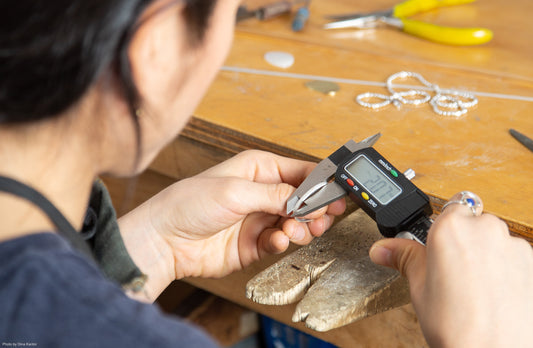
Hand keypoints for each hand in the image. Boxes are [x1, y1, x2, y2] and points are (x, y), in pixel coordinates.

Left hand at [147, 150, 344, 278]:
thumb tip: (306, 197)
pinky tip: (276, 241)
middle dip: (316, 209)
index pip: (301, 171)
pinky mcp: (255, 243)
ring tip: (293, 231)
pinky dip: (284, 243)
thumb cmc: (189, 204)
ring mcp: (260, 218)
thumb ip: (275, 195)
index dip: (322, 183)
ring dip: (302, 228)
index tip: (338, 195)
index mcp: (259, 168)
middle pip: (305, 199)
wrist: (165, 241)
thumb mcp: (235, 191)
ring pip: (298, 222)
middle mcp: (262, 192)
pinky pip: (282, 242)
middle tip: (320, 218)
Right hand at [369, 193, 532, 346]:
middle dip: (462, 242)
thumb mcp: (419, 288)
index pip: (444, 210)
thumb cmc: (458, 326)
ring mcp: (512, 245)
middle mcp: (485, 228)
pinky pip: (512, 257)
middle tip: (450, 271)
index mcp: (451, 227)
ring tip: (472, 288)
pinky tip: (492, 293)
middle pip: (471, 223)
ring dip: (484, 255)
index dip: (439, 230)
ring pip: (493, 240)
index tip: (434, 246)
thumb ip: (403, 258)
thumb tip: (382, 249)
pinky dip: (504, 269)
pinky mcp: (531, 262)